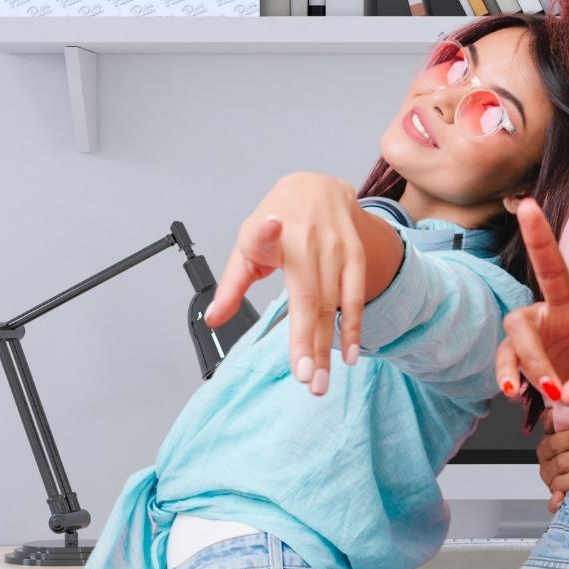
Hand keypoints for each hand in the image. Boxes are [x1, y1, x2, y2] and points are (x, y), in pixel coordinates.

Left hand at [205, 173, 377, 395]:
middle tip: (305, 380)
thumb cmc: (280, 219)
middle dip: (306, 342)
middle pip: (308, 297)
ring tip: (320, 381)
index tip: (270, 227)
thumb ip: (231, 284)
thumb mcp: (248, 243)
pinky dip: (353, 328)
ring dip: (327, 347)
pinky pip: (355, 297)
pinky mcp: (355, 256)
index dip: (266, 232)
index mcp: (273, 232)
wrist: (319, 188)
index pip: (264, 235)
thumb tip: (212, 320)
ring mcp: (336, 248)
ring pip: (330, 305)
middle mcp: (308, 238)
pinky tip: (348, 355)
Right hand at [495, 201, 568, 407]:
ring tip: (550, 388)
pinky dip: (508, 374)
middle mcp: (566, 307)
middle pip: (549, 268)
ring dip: (531, 357)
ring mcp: (541, 324)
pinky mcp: (522, 346)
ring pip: (519, 324)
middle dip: (538, 237)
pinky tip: (513, 391)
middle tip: (527, 205)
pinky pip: (507, 356)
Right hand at [534, 416, 568, 513]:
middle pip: (556, 457)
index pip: (552, 436)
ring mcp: (553, 480)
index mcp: (554, 440)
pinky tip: (564, 498)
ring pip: (557, 479)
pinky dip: (557, 502)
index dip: (568, 436)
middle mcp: (550, 460)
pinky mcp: (559, 498)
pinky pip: (553, 503)